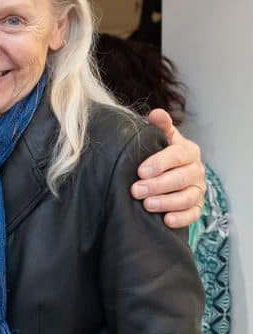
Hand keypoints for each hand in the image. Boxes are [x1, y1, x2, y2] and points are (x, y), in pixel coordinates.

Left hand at [130, 109, 205, 227]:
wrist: (167, 174)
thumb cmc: (160, 156)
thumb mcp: (160, 139)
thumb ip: (159, 127)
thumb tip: (156, 114)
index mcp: (188, 151)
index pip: (178, 155)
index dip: (160, 163)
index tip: (140, 171)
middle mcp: (196, 171)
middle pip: (180, 179)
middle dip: (157, 185)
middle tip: (136, 190)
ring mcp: (197, 190)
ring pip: (186, 198)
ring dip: (166, 202)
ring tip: (147, 204)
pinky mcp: (195, 207)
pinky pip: (192, 215)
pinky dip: (180, 218)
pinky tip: (166, 220)